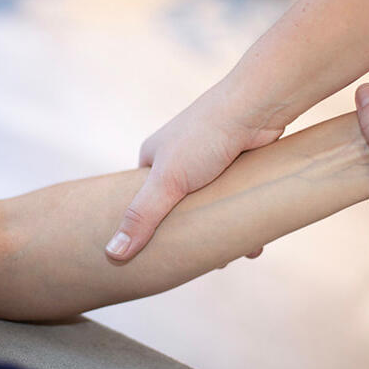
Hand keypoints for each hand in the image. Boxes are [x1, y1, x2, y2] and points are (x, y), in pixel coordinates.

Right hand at [106, 81, 282, 260]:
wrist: (257, 106)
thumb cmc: (206, 135)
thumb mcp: (167, 181)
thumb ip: (141, 217)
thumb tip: (111, 254)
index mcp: (154, 158)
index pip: (144, 201)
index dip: (150, 228)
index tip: (157, 256)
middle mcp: (180, 158)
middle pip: (179, 206)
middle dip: (190, 232)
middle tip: (201, 262)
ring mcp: (210, 161)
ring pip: (210, 205)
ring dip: (218, 229)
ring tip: (228, 256)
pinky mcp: (238, 164)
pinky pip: (235, 198)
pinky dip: (240, 218)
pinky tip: (252, 242)